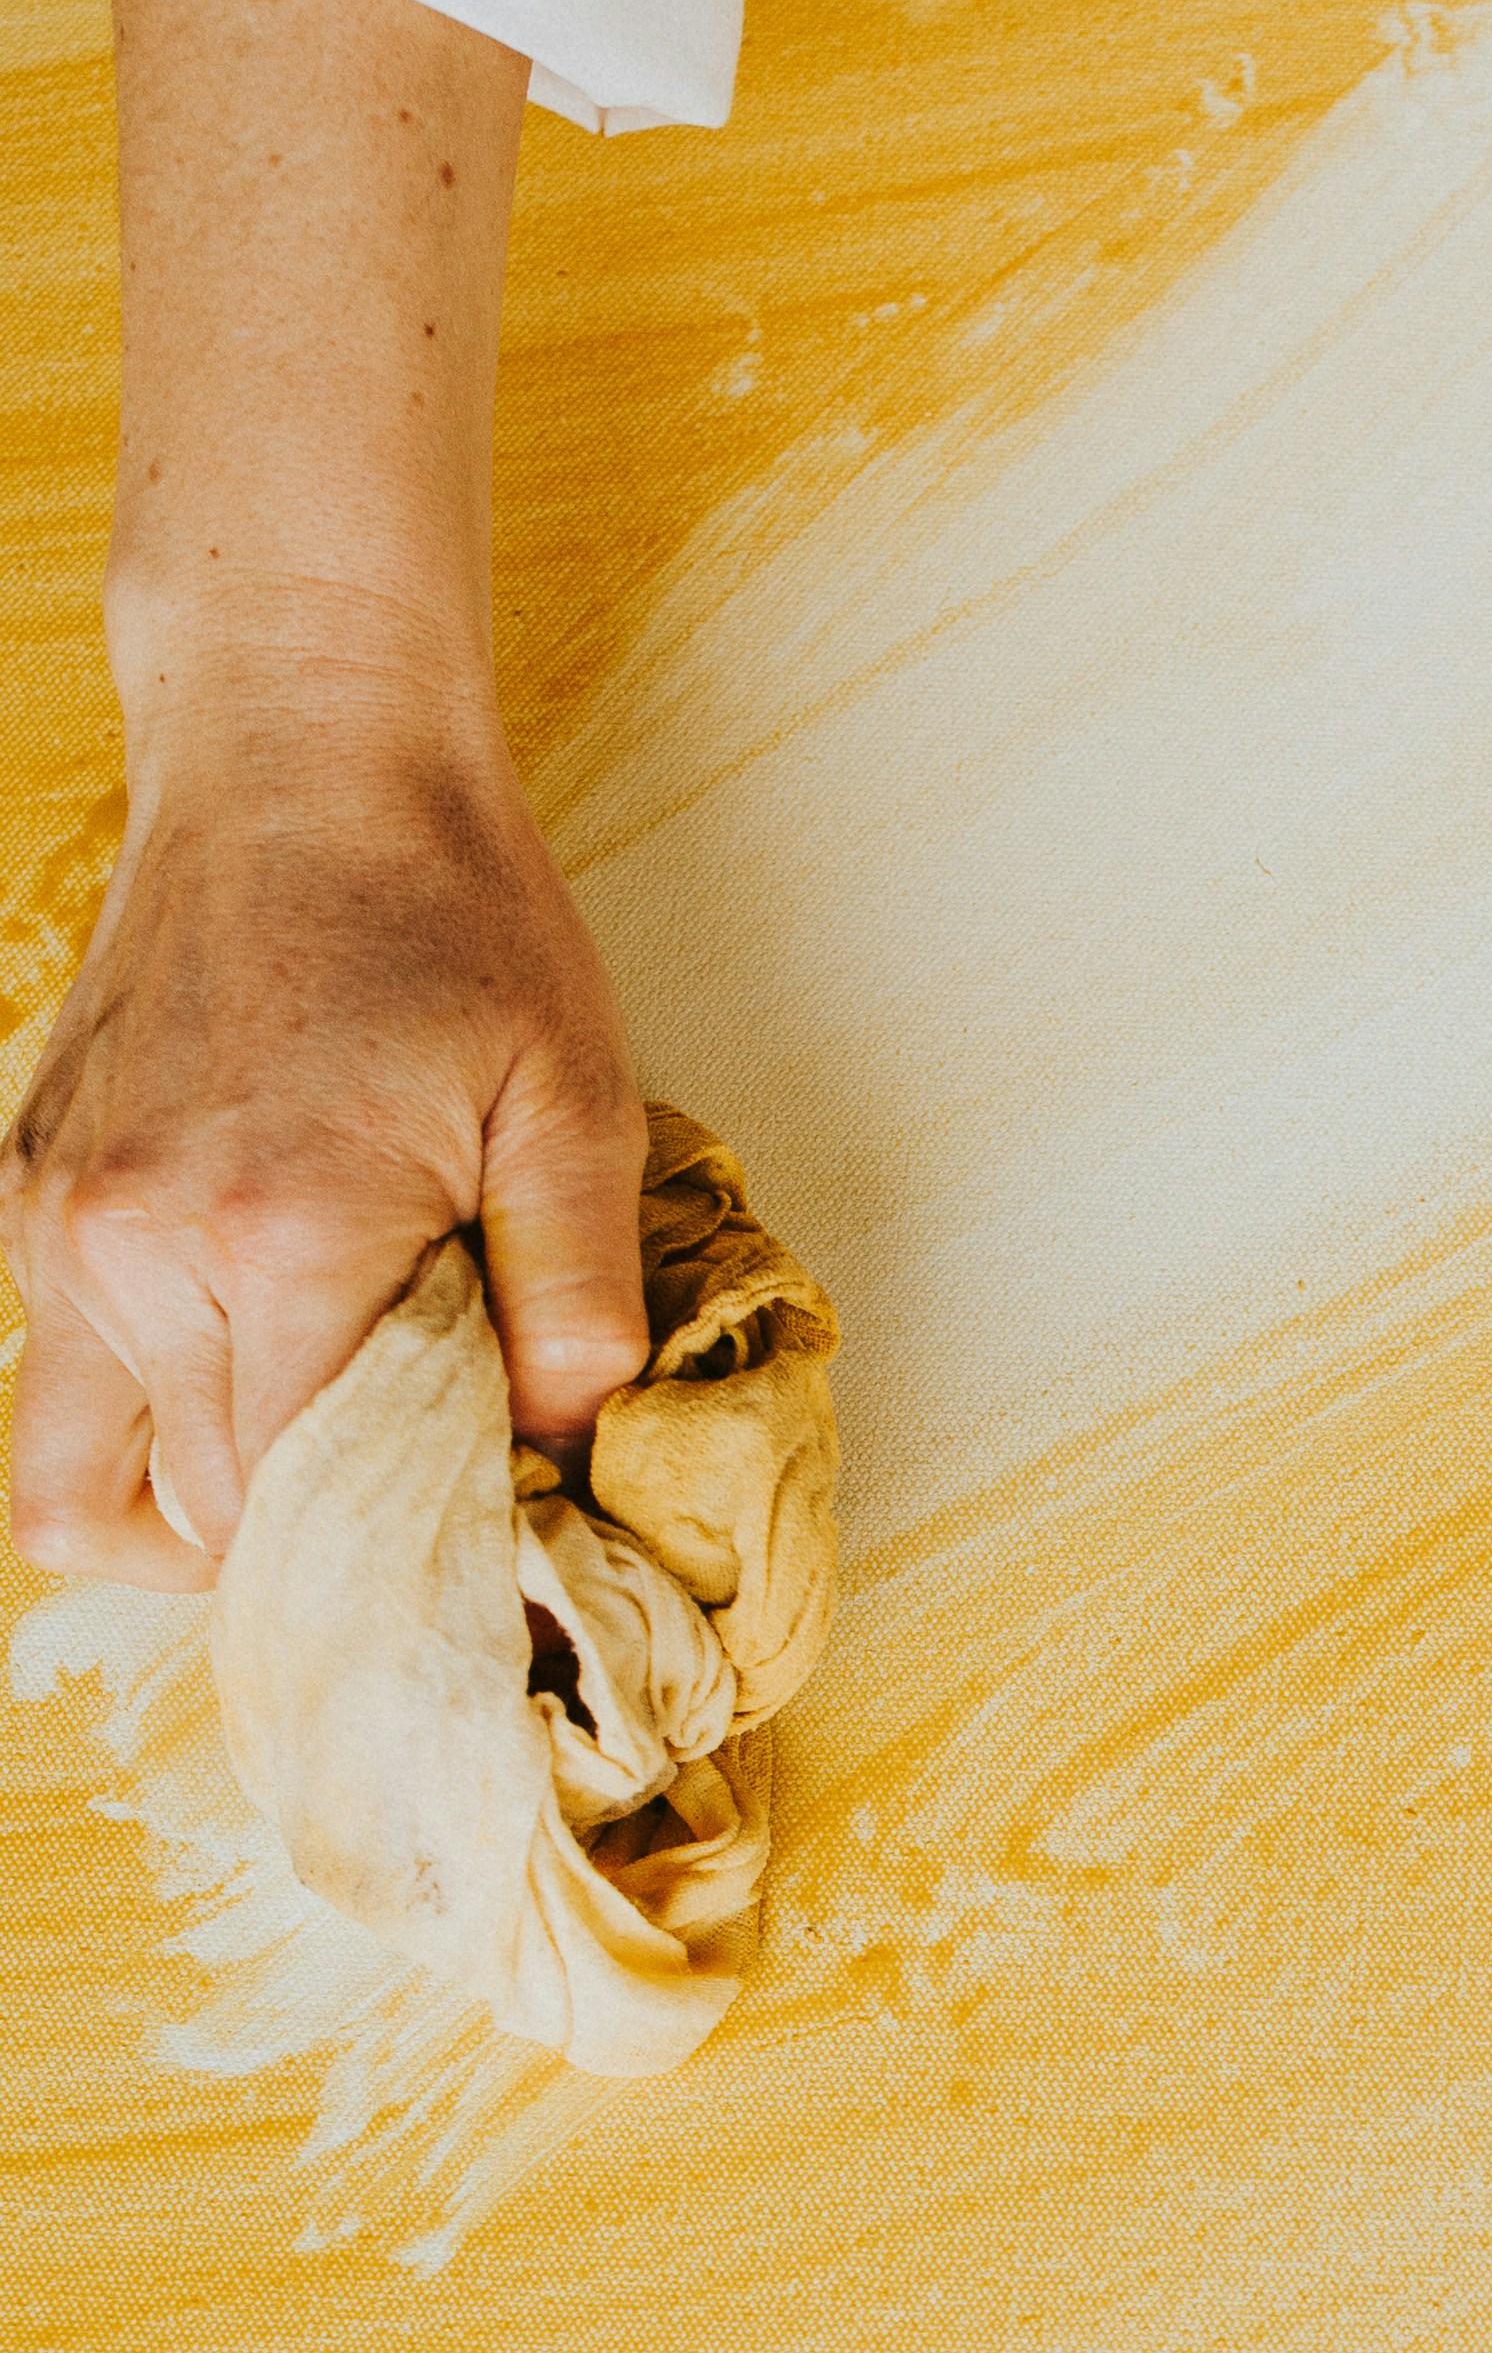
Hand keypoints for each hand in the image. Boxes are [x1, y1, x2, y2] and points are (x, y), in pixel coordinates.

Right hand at [4, 0, 643, 1594]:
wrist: (297, 757)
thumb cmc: (448, 921)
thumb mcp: (566, 1100)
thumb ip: (575, 1296)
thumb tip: (566, 1454)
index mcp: (278, 1238)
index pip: (298, 1513)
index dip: (385, 1583)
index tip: (468, 1595)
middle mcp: (134, 1250)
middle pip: (198, 1522)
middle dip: (308, 1567)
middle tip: (419, 1551)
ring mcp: (61, 1229)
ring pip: (87, 1486)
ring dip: (204, 1522)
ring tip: (323, 1498)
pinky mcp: (30, 1201)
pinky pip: (56, 1397)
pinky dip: (144, 1437)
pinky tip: (251, 1402)